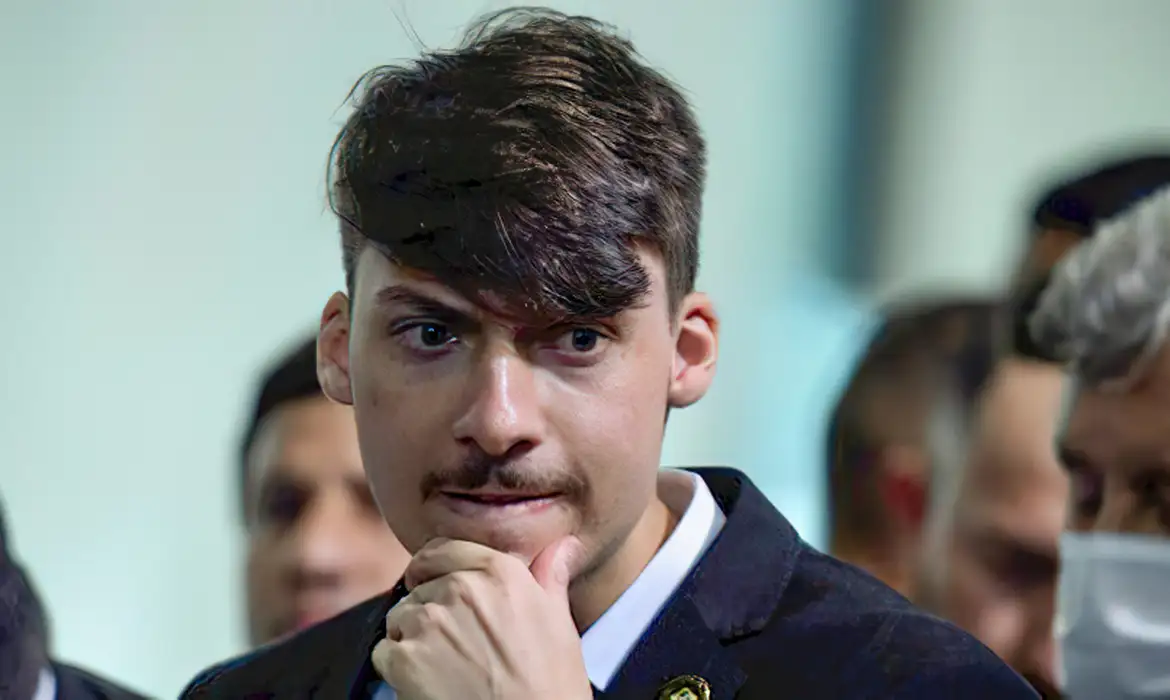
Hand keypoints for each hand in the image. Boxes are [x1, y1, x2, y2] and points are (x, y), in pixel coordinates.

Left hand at [371, 537, 591, 699]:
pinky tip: (429, 683)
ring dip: (412, 638)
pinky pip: (384, 651)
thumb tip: (561, 548)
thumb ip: (549, 578)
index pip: (442, 549)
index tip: (435, 581)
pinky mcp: (404, 659)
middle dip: (430, 610)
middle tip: (456, 643)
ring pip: (399, 617)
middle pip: (420, 587)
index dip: (435, 567)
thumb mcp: (560, 626)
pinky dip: (397, 667)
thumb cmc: (550, 688)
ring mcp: (428, 622)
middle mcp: (459, 588)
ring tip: (445, 666)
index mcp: (499, 573)